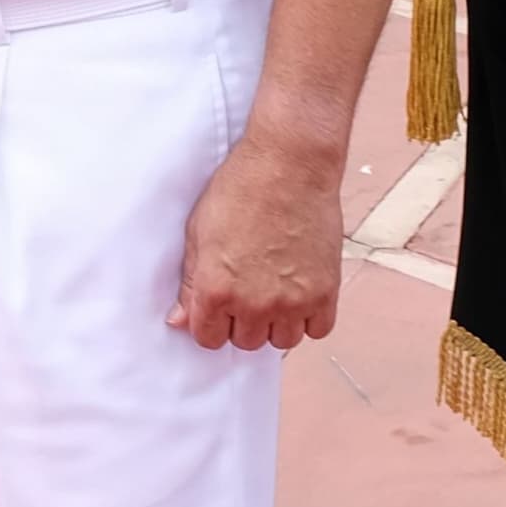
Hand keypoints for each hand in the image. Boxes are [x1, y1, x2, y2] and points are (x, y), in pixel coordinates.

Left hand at [168, 136, 345, 352]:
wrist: (289, 164)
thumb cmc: (239, 190)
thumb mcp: (198, 232)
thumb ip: (189, 282)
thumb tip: (179, 321)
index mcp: (216, 289)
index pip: (208, 338)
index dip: (210, 322)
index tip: (217, 306)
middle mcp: (254, 304)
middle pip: (246, 342)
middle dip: (242, 320)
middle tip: (247, 289)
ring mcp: (293, 301)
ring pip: (282, 341)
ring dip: (276, 323)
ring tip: (274, 291)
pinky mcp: (325, 292)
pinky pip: (317, 330)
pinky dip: (309, 318)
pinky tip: (300, 293)